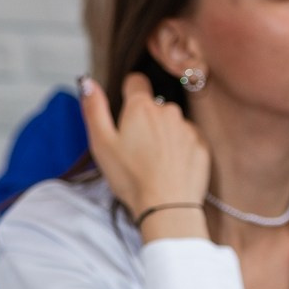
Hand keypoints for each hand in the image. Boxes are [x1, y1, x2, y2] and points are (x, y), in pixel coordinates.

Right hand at [79, 73, 210, 223]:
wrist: (167, 207)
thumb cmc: (132, 178)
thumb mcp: (101, 143)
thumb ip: (94, 109)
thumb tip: (87, 82)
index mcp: (141, 107)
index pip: (136, 82)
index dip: (128, 94)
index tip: (125, 114)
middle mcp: (168, 111)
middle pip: (153, 106)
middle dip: (144, 121)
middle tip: (134, 150)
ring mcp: (187, 127)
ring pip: (170, 123)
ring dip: (162, 136)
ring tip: (152, 163)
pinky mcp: (201, 145)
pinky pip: (187, 139)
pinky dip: (179, 149)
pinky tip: (169, 168)